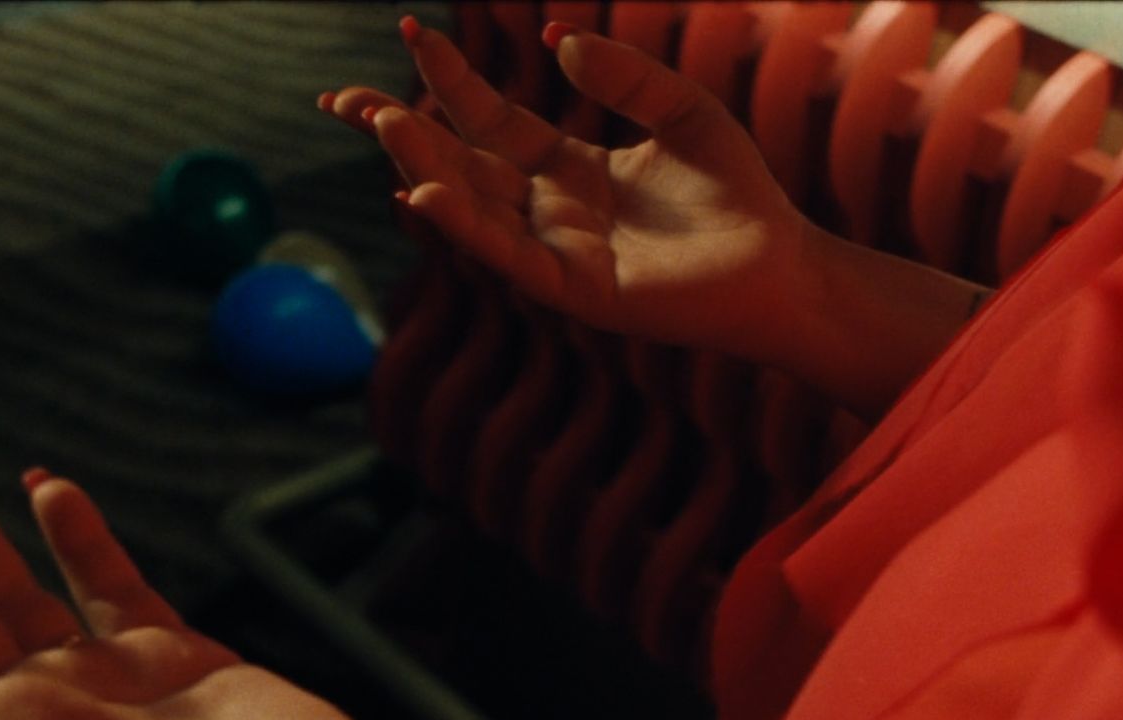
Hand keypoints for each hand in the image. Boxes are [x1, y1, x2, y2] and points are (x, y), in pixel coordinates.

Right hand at [325, 18, 988, 419]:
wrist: (780, 264)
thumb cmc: (737, 193)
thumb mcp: (683, 111)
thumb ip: (624, 75)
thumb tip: (557, 38)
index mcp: (566, 167)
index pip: (489, 118)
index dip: (448, 77)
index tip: (410, 29)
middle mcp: (547, 209)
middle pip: (458, 161)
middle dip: (400, 129)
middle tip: (342, 96)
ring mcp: (555, 250)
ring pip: (472, 205)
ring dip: (423, 165)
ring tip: (380, 123)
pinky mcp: (575, 287)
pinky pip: (508, 253)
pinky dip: (466, 225)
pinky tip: (423, 193)